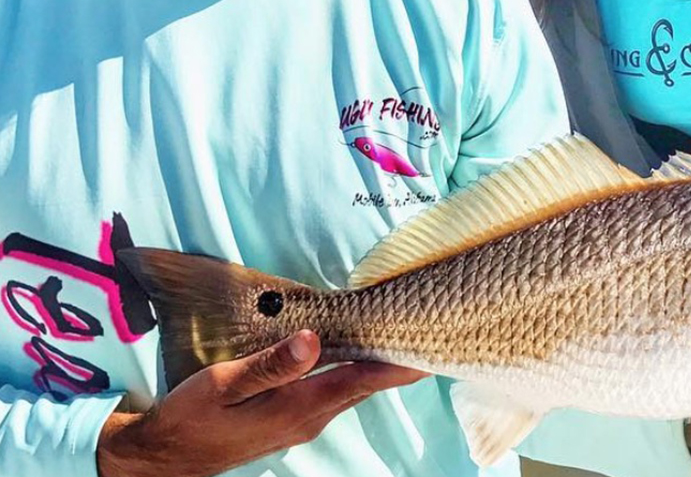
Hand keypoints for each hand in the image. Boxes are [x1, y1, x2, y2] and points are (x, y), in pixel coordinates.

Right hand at [97, 330, 425, 476]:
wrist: (166, 457)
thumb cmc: (191, 416)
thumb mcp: (224, 384)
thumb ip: (270, 364)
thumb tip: (313, 340)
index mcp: (299, 407)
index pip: (363, 379)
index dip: (399, 361)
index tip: (431, 342)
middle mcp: (310, 417)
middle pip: (367, 383)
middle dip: (398, 358)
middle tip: (430, 328)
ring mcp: (302, 421)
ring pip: (354, 387)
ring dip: (378, 363)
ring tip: (404, 333)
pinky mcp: (292, 418)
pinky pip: (336, 390)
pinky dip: (355, 369)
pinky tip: (360, 352)